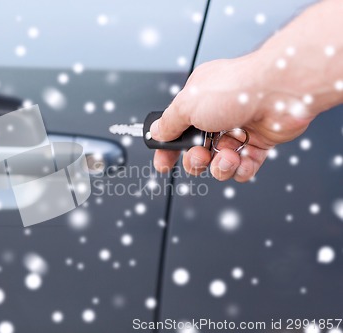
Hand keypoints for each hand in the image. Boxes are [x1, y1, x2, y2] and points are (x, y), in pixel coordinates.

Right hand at [150, 51, 315, 181]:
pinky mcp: (260, 141)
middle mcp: (218, 114)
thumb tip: (156, 132)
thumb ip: (169, 123)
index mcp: (198, 101)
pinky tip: (242, 161)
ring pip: (220, 161)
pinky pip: (245, 166)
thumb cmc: (236, 89)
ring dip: (220, 166)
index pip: (177, 130)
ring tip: (227, 157)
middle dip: (196, 161)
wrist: (281, 91)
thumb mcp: (187, 105)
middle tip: (201, 156)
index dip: (168, 149)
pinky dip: (242, 168)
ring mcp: (239, 128)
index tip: (163, 163)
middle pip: (197, 151)